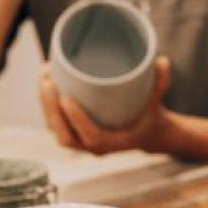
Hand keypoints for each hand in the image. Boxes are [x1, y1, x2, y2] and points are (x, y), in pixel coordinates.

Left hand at [38, 56, 175, 154]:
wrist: (145, 134)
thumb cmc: (149, 118)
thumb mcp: (157, 102)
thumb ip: (160, 84)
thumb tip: (162, 61)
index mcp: (113, 144)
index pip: (91, 138)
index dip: (77, 120)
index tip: (67, 97)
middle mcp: (92, 147)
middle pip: (64, 135)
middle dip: (51, 109)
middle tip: (48, 80)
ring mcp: (80, 141)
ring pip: (54, 129)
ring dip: (45, 104)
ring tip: (44, 75)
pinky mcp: (73, 132)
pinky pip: (54, 122)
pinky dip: (47, 104)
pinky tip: (45, 80)